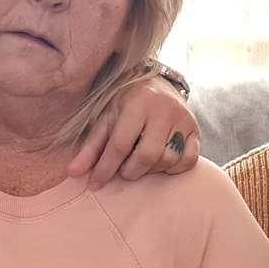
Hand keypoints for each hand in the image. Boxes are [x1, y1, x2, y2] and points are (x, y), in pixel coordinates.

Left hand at [68, 75, 201, 187]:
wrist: (156, 83)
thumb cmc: (126, 103)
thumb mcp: (106, 118)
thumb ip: (91, 147)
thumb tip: (72, 173)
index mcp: (138, 103)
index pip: (120, 144)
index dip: (105, 168)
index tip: (95, 184)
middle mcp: (164, 109)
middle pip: (147, 155)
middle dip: (130, 170)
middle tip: (123, 169)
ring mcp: (184, 119)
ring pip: (168, 159)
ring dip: (150, 169)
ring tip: (139, 161)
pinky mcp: (196, 130)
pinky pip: (189, 160)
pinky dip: (173, 167)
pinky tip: (160, 160)